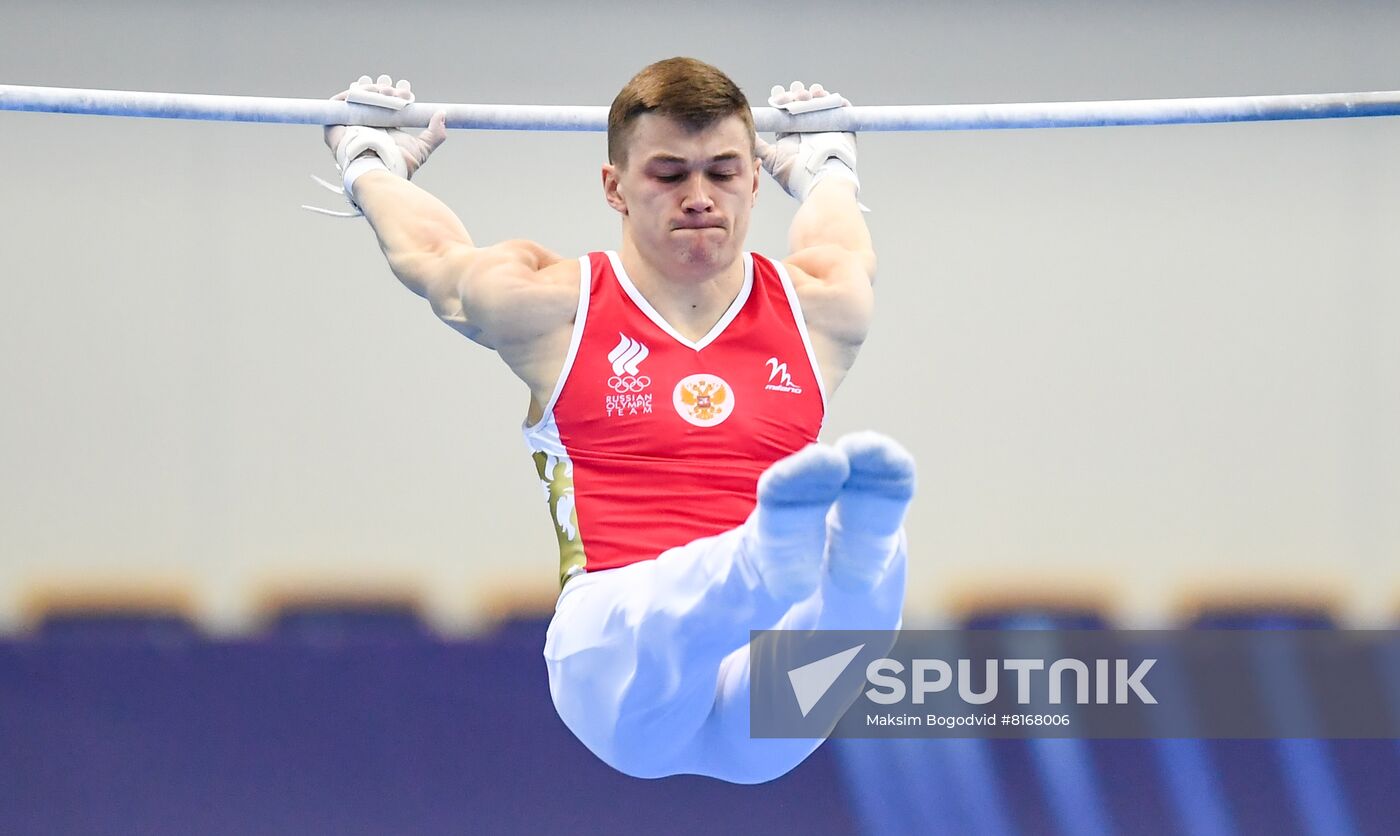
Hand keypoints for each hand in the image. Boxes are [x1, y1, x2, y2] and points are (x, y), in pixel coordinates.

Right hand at [323, 75, 446, 177]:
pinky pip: (338, 103)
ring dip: (371, 89)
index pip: (387, 106)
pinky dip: (351, 93)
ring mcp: (349, 125)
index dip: (395, 95)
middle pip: (371, 100)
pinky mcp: (334, 126)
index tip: (406, 89)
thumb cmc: (398, 164)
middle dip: (383, 89)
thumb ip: (435, 134)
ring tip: (384, 90)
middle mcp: (366, 125)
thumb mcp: (421, 148)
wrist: (379, 170)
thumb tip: (443, 114)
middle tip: (393, 87)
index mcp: (383, 129)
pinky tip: (365, 90)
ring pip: (357, 99)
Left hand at [757, 81, 859, 201]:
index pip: (786, 112)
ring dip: (812, 94)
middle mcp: (808, 130)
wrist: (819, 181)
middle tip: (793, 92)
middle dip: (797, 94)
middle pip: (802, 104)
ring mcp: (826, 128)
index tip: (776, 94)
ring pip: (819, 103)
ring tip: (806, 94)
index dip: (782, 100)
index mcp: (792, 135)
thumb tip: (744, 133)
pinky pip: (840, 108)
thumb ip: (759, 146)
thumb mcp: (771, 159)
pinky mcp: (843, 128)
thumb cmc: (796, 175)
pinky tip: (822, 94)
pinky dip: (833, 99)